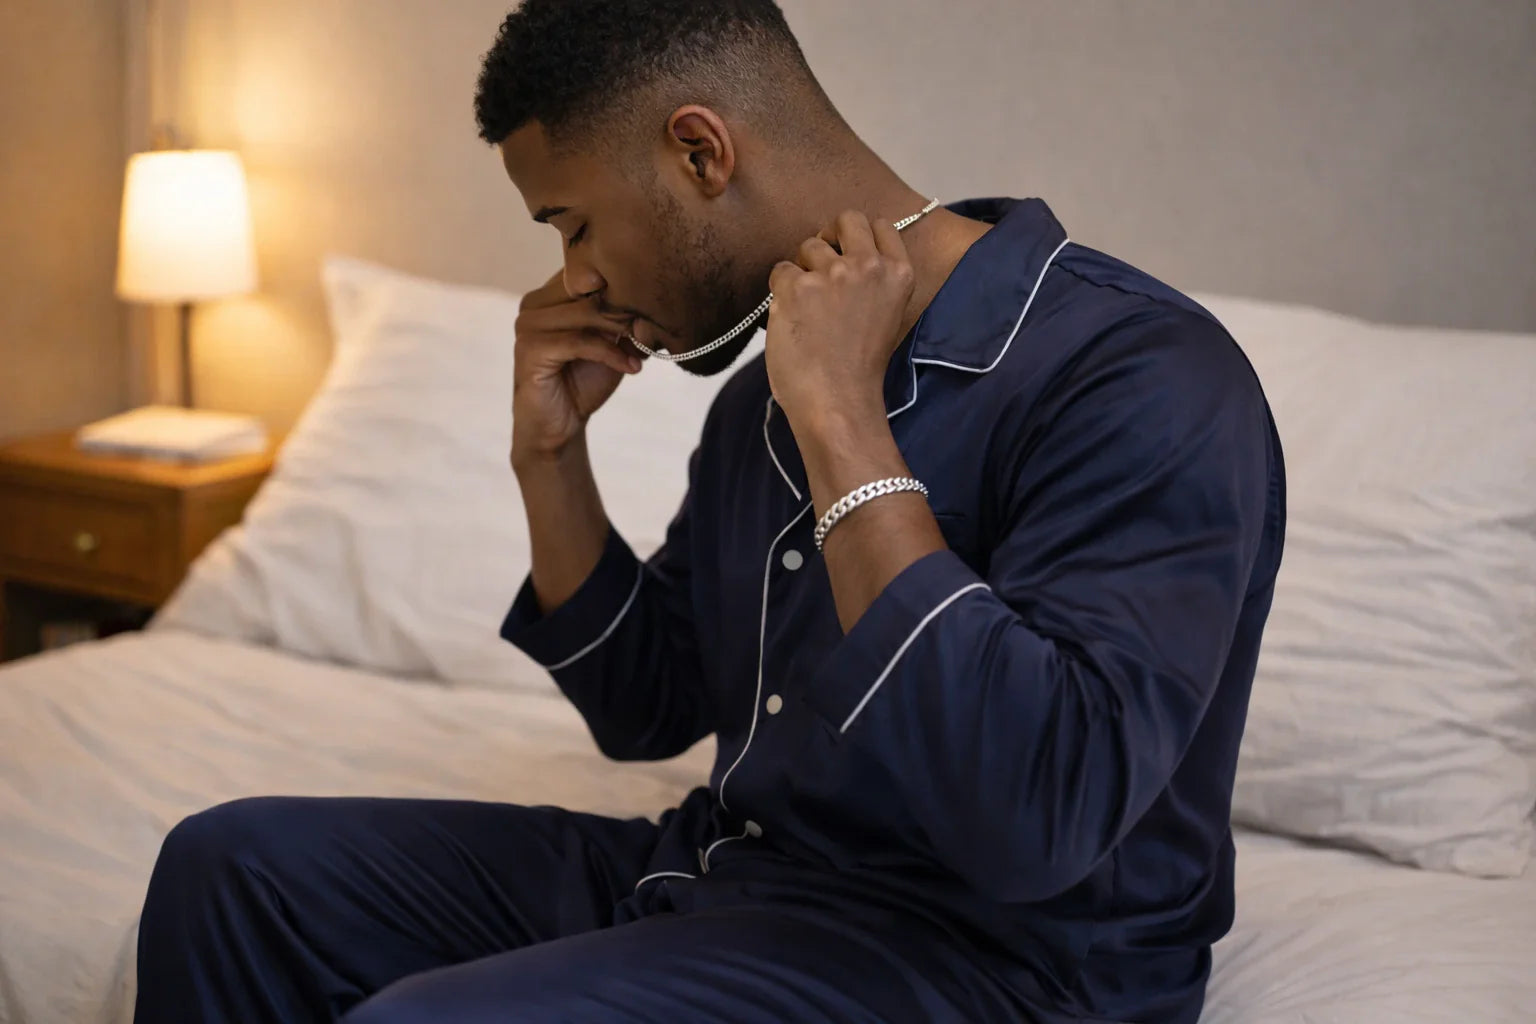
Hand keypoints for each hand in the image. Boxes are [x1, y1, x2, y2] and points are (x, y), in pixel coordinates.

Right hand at [511, 271, 642, 465]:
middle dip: (628, 308)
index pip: (592, 272)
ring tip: (645, 346)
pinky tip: (632, 367)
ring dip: (623, 330)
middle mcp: (534, 302)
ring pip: (587, 312)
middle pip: (591, 290)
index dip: (626, 287)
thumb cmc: (585, 381)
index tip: (658, 305)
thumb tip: (660, 299)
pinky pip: (580, 342)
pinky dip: (611, 354)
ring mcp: (527, 324)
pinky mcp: (530, 349)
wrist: (559, 425)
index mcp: (550, 293)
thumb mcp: (612, 343)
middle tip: (655, 327)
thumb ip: (626, 318)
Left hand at [765, 211, 915, 433]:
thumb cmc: (859, 369)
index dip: (859, 238)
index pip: (881, 226)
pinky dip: (780, 292)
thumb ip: (873, 282)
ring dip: (802, 269)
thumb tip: (839, 256)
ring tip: (806, 306)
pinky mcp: (797, 286)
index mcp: (899, 275)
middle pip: (847, 219)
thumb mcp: (886, 315)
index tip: (848, 255)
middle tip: (821, 266)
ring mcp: (833, 274)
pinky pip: (780, 271)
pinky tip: (790, 319)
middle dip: (830, 236)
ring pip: (808, 245)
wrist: (838, 401)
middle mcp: (869, 266)